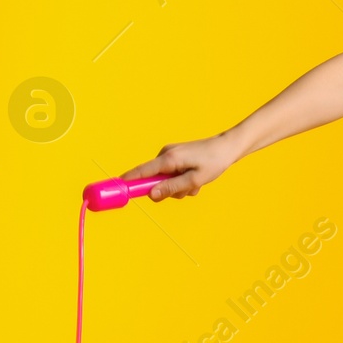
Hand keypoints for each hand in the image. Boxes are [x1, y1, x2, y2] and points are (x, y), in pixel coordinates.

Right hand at [123, 135, 239, 200]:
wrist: (228, 147)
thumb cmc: (214, 163)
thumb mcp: (194, 180)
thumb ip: (172, 188)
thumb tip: (151, 195)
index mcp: (168, 159)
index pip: (141, 171)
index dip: (127, 181)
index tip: (115, 189)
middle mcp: (165, 155)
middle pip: (154, 180)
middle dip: (169, 190)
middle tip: (188, 190)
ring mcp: (170, 155)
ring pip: (166, 180)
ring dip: (180, 187)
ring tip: (197, 182)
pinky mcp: (175, 157)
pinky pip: (173, 175)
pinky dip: (183, 181)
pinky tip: (197, 178)